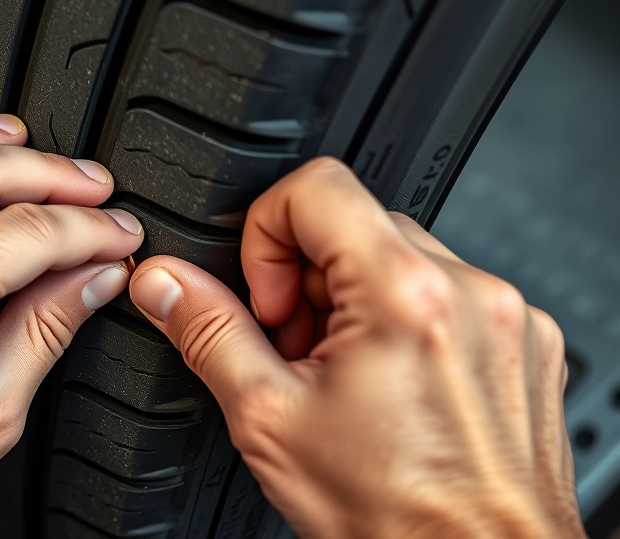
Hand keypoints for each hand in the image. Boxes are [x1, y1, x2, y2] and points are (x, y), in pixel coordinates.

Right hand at [128, 157, 582, 537]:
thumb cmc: (393, 515)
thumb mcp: (270, 419)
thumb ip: (208, 333)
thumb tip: (165, 283)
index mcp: (401, 295)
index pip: (315, 185)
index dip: (266, 235)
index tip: (267, 297)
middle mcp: (469, 291)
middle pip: (357, 223)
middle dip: (307, 279)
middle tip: (297, 351)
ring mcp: (506, 316)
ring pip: (404, 258)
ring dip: (356, 301)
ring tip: (344, 377)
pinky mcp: (527, 342)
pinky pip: (452, 294)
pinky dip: (409, 323)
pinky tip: (392, 387)